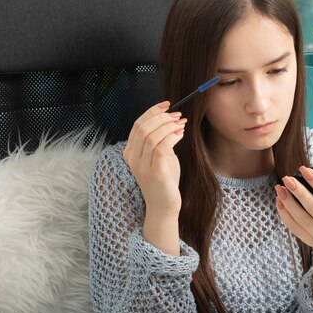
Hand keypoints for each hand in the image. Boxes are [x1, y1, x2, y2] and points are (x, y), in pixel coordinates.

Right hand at [123, 101, 186, 217]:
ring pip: (152, 136)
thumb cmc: (164, 181)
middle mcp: (133, 159)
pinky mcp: (155, 173)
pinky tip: (180, 134)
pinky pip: (161, 148)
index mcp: (130, 153)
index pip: (137, 125)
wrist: (164, 207)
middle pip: (143, 128)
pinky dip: (172, 137)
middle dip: (162, 117)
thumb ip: (160, 141)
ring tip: (181, 124)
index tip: (166, 105)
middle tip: (177, 115)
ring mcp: (142, 167)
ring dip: (169, 126)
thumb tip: (171, 121)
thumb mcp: (160, 157)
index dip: (151, 112)